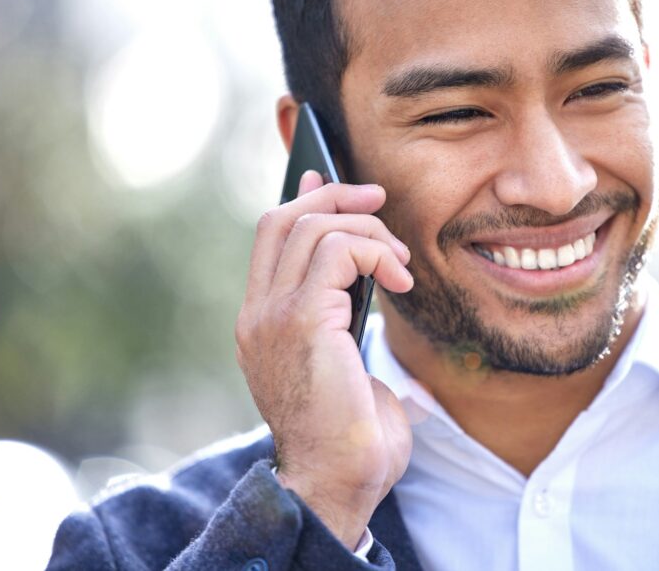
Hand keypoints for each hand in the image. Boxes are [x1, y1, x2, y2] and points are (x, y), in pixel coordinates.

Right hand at [234, 171, 413, 549]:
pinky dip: (376, 252)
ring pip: (312, 227)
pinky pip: (337, 251)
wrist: (339, 479)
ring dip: (369, 232)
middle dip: (334, 196)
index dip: (302, 201)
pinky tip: (401, 281)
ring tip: (401, 265)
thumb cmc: (350, 431)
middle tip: (378, 201)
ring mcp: (272, 316)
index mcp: (262, 322)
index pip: (270, 238)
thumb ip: (344, 313)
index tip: (331, 180)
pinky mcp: (302, 320)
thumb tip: (365, 273)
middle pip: (282, 218)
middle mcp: (257, 314)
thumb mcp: (344, 360)